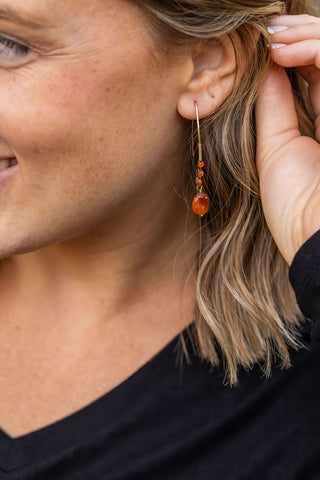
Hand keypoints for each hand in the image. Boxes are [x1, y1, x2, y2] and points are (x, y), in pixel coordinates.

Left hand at [255, 14, 319, 264]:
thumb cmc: (294, 205)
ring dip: (306, 37)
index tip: (261, 41)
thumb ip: (274, 106)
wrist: (314, 237)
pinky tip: (285, 51)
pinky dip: (315, 52)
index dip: (291, 50)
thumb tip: (265, 67)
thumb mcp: (274, 149)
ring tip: (273, 39)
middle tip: (268, 30)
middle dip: (299, 35)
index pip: (314, 71)